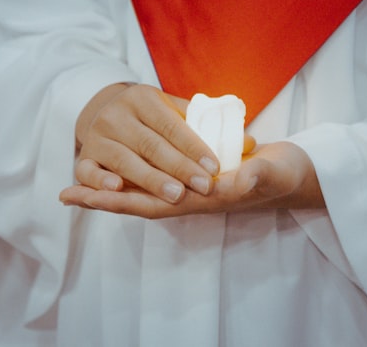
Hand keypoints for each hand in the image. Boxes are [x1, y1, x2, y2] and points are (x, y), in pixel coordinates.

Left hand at [60, 140, 324, 216]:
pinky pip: (163, 176)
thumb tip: (237, 177)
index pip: (152, 201)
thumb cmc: (287, 175)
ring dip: (116, 185)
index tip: (82, 197)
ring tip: (83, 181)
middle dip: (104, 196)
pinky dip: (140, 173)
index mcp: (204, 197)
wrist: (301, 176)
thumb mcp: (274, 172)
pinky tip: (125, 165)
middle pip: (140, 199)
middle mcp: (193, 196)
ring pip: (148, 188)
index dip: (116, 199)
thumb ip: (256, 174)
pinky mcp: (201, 172)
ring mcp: (196, 186)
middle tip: (65, 193)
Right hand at [72, 83, 220, 203]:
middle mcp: (116, 115)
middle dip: (179, 167)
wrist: (110, 115)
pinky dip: (99, 181)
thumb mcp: (175, 112)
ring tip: (176, 195)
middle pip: (150, 145)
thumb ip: (208, 128)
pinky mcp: (84, 158)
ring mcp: (96, 136)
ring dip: (150, 179)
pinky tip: (117, 190)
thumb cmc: (153, 119)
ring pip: (124, 160)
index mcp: (142, 98)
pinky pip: (88, 172)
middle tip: (204, 186)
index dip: (194, 146)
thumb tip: (249, 143)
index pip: (172, 125)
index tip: (215, 166)